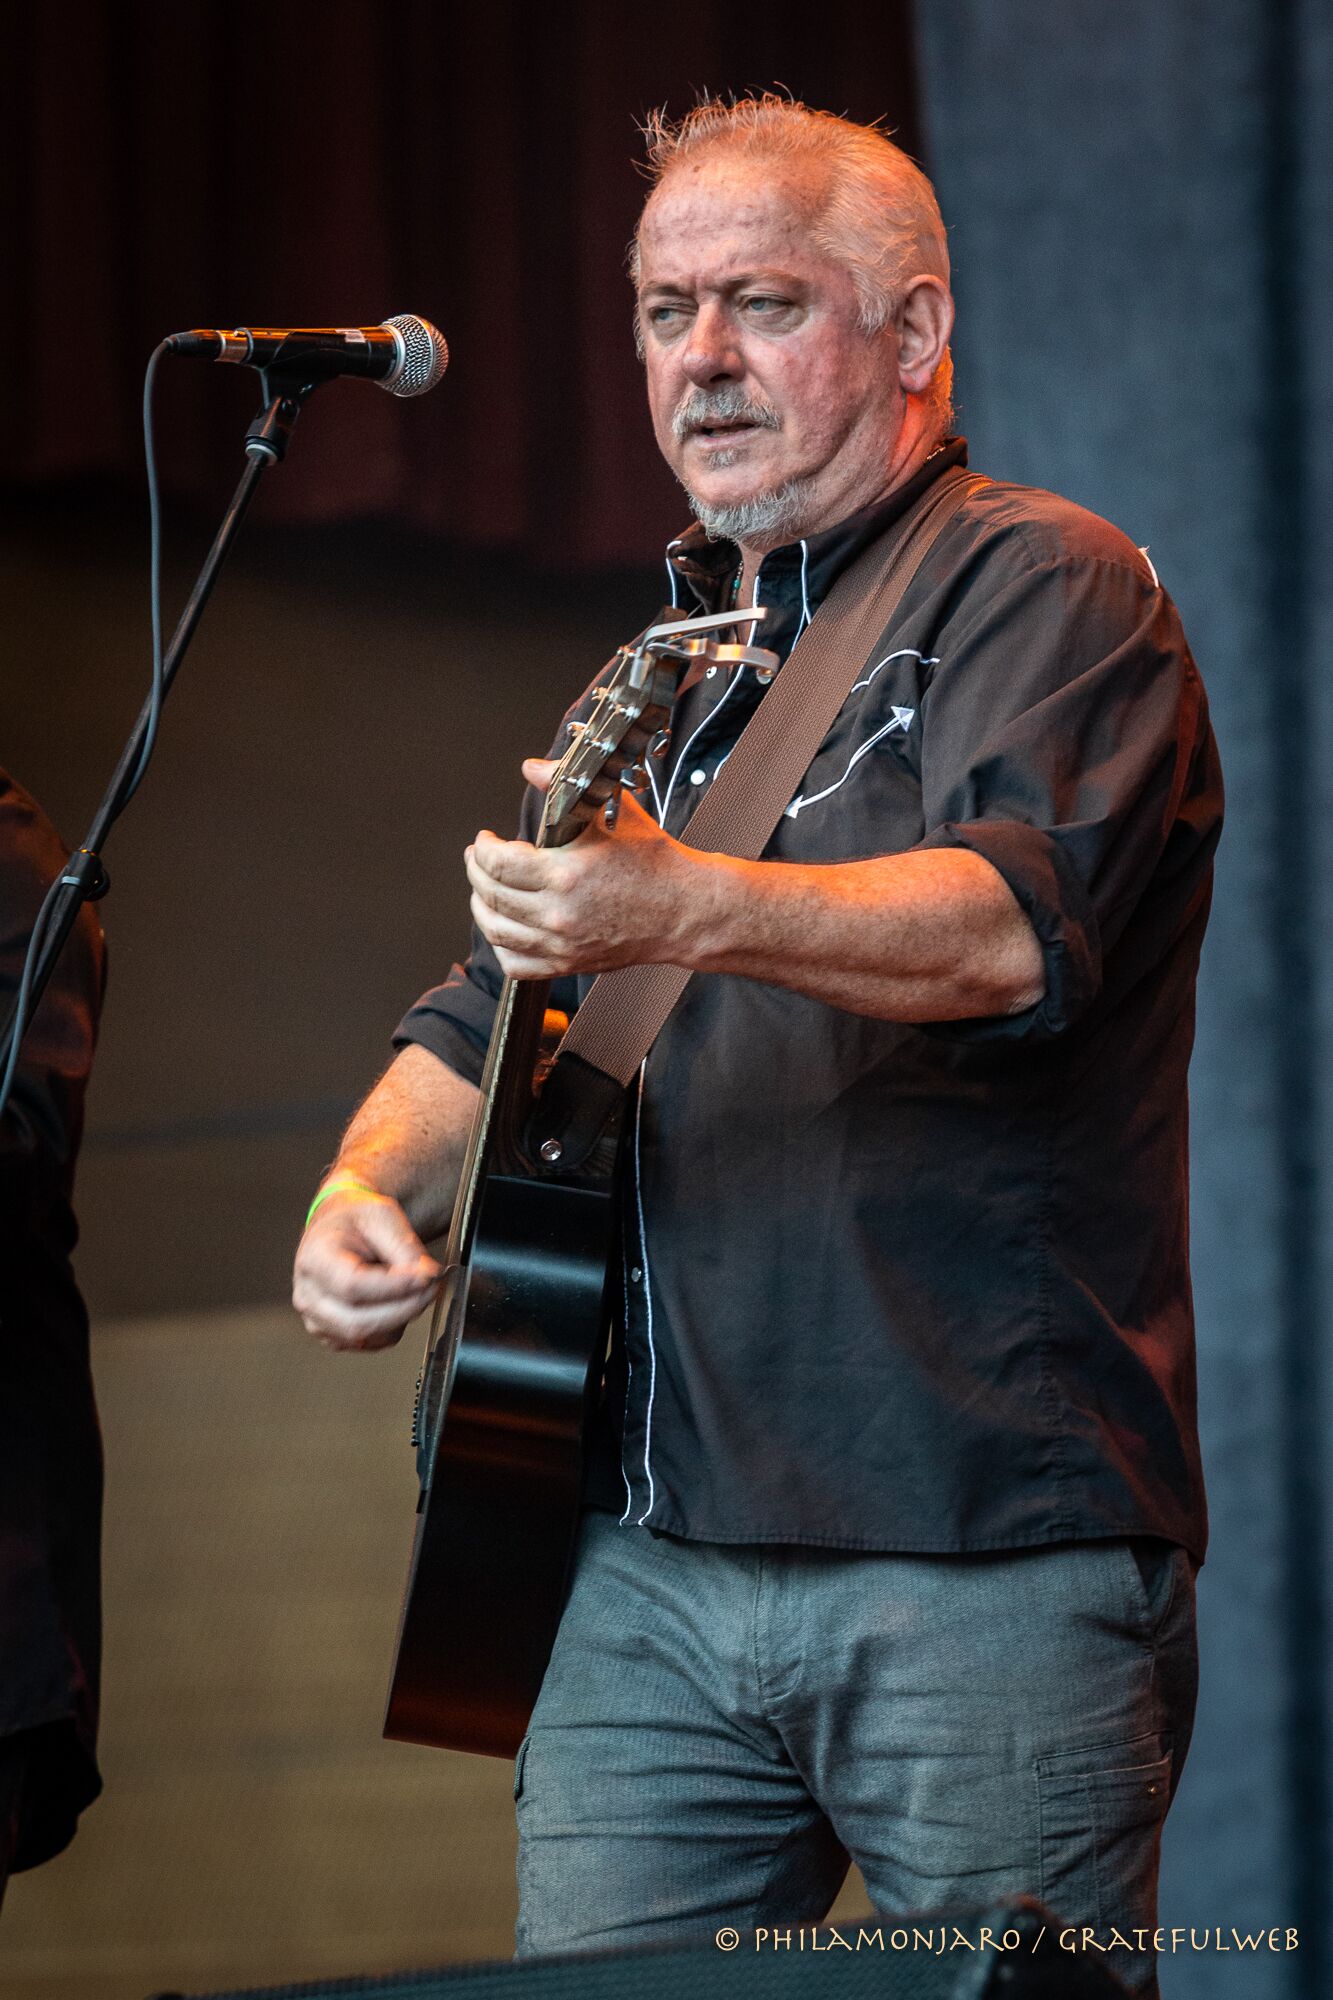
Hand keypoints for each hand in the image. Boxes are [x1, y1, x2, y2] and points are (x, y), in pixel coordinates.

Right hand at [293, 1187, 441, 1351]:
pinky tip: (397, 1300)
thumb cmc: (356, 1220)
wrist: (342, 1229)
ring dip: (402, 1317)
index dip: (394, 1288)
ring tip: (413, 1288)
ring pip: (369, 1338)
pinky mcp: (334, 1336)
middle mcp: (309, 1295)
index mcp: (314, 1259)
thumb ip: (405, 1248)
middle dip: (405, 1308)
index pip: (352, 1286)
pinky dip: (394, 1326)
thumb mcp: (383, 1216)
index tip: (426, 1278)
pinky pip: (372, 1343)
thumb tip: (428, 1277)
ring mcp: (318, 1320)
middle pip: (358, 1322)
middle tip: (433, 1286)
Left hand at [464, 758, 714, 978]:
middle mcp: (558, 914)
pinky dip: (501, 947)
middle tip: (479, 858)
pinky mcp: (569, 963)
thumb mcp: (612, 813)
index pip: (497, 864)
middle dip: (476, 871)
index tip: (486, 839)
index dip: (483, 848)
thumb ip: (564, 788)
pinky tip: (506, 927)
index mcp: (565, 875)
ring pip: (496, 931)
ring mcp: (561, 944)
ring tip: (484, 889)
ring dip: (481, 907)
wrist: (684, 910)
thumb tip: (533, 768)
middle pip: (490, 895)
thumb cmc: (655, 864)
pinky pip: (516, 964)